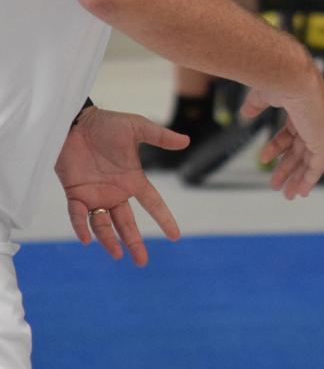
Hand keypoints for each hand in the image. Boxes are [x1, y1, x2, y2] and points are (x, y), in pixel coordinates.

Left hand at [54, 105, 188, 265]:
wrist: (75, 123)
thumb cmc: (107, 124)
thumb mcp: (138, 128)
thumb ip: (160, 136)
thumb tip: (186, 141)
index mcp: (133, 180)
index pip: (153, 203)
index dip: (164, 219)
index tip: (175, 236)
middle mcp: (115, 192)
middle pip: (127, 223)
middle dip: (134, 242)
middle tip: (142, 262)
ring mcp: (95, 195)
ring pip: (103, 225)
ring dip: (109, 241)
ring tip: (118, 255)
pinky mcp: (75, 193)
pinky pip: (78, 215)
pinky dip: (82, 227)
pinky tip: (88, 239)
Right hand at [240, 66, 323, 198]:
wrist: (292, 76)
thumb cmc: (279, 79)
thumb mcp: (263, 95)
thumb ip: (256, 105)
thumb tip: (246, 114)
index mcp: (305, 108)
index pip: (293, 132)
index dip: (279, 147)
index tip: (264, 159)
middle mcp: (317, 120)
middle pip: (301, 149)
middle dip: (288, 168)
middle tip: (276, 185)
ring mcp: (322, 130)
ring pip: (309, 161)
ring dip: (296, 178)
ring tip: (284, 193)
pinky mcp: (323, 140)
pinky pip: (318, 165)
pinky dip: (310, 178)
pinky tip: (301, 190)